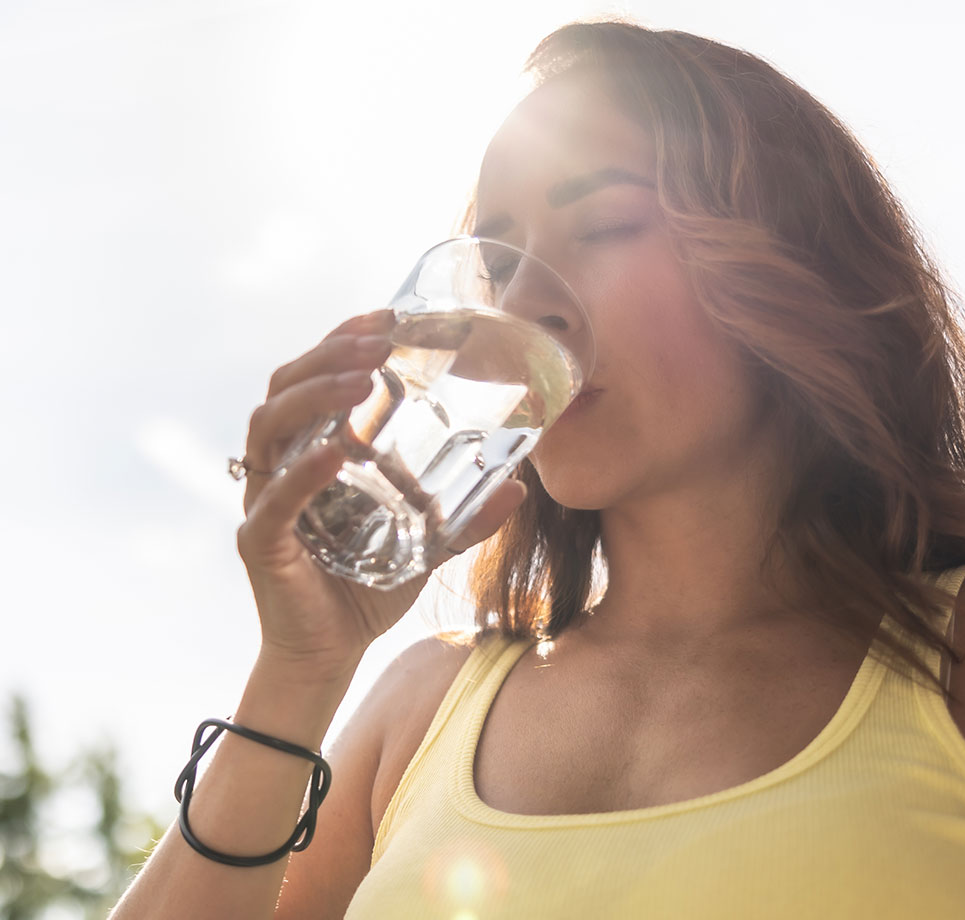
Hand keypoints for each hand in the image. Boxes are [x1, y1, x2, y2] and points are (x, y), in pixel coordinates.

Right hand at [235, 310, 525, 677]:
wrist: (331, 653)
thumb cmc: (368, 587)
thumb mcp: (428, 543)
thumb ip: (466, 515)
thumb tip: (520, 485)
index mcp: (312, 450)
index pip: (317, 377)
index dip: (343, 340)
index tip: (387, 314)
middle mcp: (280, 464)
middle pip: (286, 386)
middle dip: (329, 353)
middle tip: (377, 337)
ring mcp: (264, 499)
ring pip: (271, 426)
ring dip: (315, 394)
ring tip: (360, 377)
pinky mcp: (260, 541)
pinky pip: (274, 497)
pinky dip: (304, 471)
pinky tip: (339, 451)